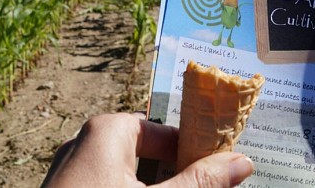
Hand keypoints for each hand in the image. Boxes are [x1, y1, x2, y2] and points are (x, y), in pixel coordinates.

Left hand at [42, 113, 253, 187]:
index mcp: (106, 132)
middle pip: (148, 156)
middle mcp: (85, 147)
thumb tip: (241, 162)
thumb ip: (200, 183)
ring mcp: (72, 177)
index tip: (220, 172)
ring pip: (128, 179)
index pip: (165, 132)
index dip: (195, 151)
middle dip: (178, 176)